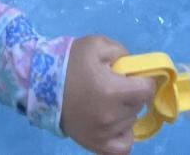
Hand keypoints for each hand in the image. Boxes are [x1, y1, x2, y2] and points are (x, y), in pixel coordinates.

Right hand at [62, 36, 156, 154]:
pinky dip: (124, 135)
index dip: (144, 79)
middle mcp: (111, 116)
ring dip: (125, 111)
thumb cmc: (70, 61)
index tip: (134, 76)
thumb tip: (136, 68)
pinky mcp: (96, 145)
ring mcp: (104, 134)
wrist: (42, 83)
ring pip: (131, 122)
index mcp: (113, 90)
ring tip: (108, 100)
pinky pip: (124, 147)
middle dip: (132, 93)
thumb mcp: (96, 44)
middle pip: (138, 105)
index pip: (147, 89)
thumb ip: (122, 52)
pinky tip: (115, 123)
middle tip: (116, 84)